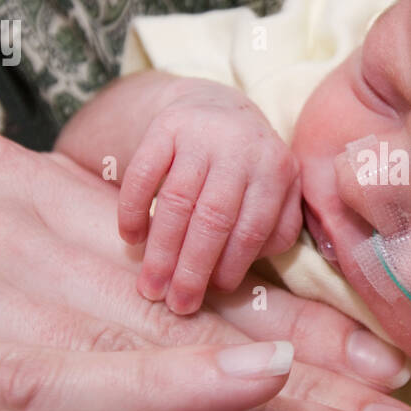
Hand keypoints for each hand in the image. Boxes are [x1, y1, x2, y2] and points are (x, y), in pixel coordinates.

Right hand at [118, 79, 301, 314]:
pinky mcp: (166, 125)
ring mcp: (203, 133)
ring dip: (161, 249)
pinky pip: (143, 172)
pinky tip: (131, 239)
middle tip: (176, 304)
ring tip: (150, 286)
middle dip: (192, 267)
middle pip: (214, 218)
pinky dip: (133, 209)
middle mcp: (242, 147)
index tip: (212, 295)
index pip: (252, 229)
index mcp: (277, 169)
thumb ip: (274, 230)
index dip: (230, 267)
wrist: (217, 106)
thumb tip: (233, 277)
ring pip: (177, 200)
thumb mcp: (279, 191)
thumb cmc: (250, 168)